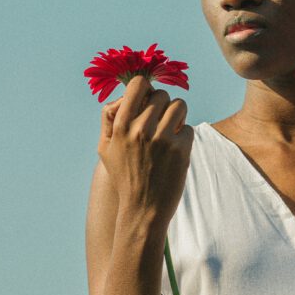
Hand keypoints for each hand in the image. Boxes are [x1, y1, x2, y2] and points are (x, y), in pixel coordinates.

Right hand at [97, 75, 193, 229]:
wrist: (143, 209)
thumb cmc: (124, 175)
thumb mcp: (106, 148)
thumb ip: (110, 118)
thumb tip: (124, 93)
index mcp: (121, 125)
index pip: (138, 84)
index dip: (146, 89)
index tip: (148, 99)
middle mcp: (141, 129)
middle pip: (162, 94)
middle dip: (163, 106)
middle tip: (160, 122)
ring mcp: (162, 139)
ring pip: (180, 105)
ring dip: (178, 116)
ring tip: (171, 130)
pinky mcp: (181, 150)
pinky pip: (189, 127)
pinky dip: (184, 137)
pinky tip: (175, 150)